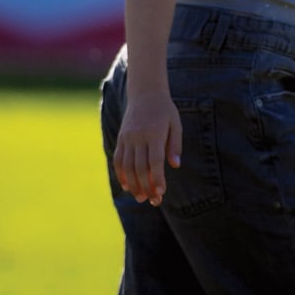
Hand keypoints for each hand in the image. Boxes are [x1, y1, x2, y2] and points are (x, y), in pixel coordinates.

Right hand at [114, 91, 181, 205]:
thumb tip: (175, 165)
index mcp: (154, 133)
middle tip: (154, 201)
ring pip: (127, 166)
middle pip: (140, 167)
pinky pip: (118, 159)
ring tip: (141, 197)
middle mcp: (138, 136)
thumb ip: (175, 145)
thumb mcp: (175, 124)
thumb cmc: (165, 110)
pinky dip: (121, 174)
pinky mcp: (121, 139)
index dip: (158, 178)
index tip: (161, 192)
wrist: (145, 93)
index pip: (155, 161)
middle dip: (147, 187)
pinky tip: (127, 186)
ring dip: (134, 184)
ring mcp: (127, 138)